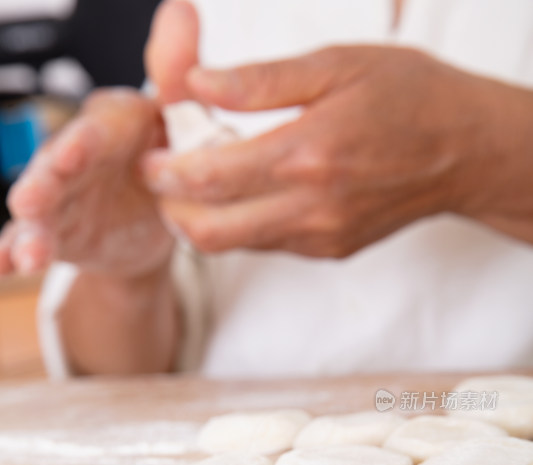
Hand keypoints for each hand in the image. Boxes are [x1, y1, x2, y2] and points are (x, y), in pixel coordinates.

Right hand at [0, 89, 176, 277]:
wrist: (158, 221)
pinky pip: (30, 241)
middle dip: (43, 185)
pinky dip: (13, 253)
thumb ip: (179, 82)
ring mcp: (60, 194)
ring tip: (30, 254)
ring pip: (39, 210)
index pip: (98, 129)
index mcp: (112, 125)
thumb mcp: (183, 126)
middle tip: (31, 202)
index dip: (86, 141)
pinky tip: (4, 266)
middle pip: (55, 168)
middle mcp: (76, 155)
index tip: (77, 152)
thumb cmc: (170, 163)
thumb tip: (182, 13)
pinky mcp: (53, 230)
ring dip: (31, 231)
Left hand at [141, 45, 487, 257]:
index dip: (165, 170)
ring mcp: (320, 237)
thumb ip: (260, 81)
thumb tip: (198, 85)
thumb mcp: (336, 65)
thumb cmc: (409, 98)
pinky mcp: (329, 251)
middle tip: (161, 179)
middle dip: (171, 208)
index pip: (208, 177)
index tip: (149, 156)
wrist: (463, 152)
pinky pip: (267, 246)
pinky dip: (242, 224)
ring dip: (203, 219)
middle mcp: (310, 208)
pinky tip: (247, 192)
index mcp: (306, 154)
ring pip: (235, 246)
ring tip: (199, 182)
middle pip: (209, 232)